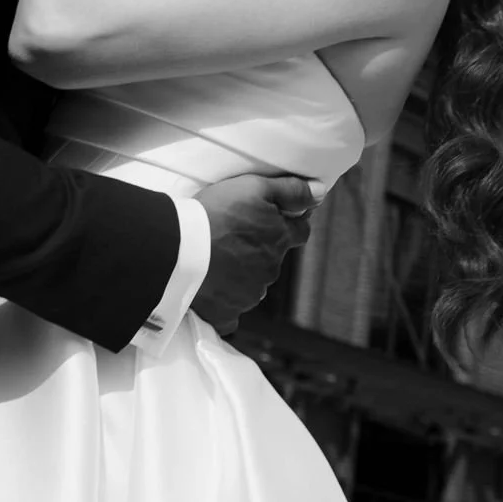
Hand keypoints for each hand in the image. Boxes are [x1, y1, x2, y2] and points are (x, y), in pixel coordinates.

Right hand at [190, 174, 319, 336]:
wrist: (180, 248)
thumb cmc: (217, 212)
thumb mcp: (254, 187)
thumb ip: (291, 190)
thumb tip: (322, 194)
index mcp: (279, 239)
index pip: (300, 233)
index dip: (291, 224)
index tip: (275, 218)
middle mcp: (270, 270)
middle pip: (274, 259)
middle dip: (261, 249)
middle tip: (234, 235)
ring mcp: (249, 295)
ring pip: (253, 284)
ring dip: (242, 274)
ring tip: (217, 259)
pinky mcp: (227, 314)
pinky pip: (232, 314)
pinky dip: (225, 304)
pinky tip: (212, 293)